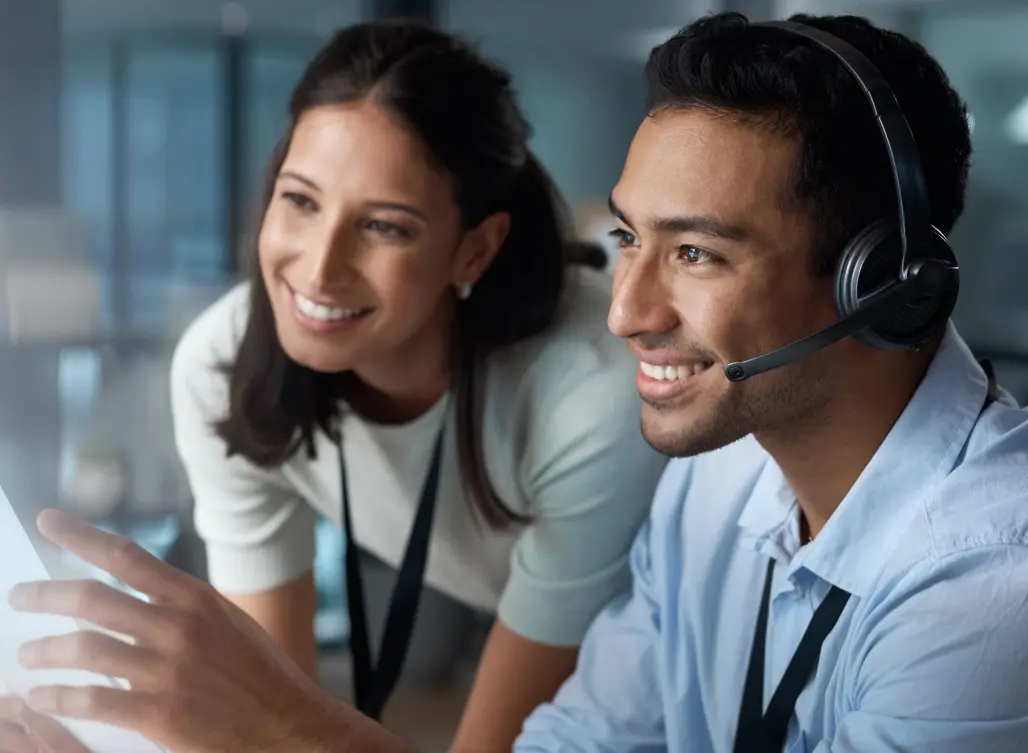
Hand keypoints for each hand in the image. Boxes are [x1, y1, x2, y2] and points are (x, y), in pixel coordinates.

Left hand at [7, 510, 341, 752]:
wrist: (289, 725)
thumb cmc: (261, 675)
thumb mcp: (228, 625)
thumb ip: (180, 611)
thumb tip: (126, 602)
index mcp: (196, 599)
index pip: (127, 556)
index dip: (82, 536)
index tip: (48, 521)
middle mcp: (178, 627)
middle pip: (91, 599)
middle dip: (43, 594)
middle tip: (18, 596)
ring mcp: (167, 671)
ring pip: (83, 650)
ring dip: (43, 652)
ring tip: (27, 656)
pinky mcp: (160, 714)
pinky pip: (92, 700)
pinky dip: (58, 697)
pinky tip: (43, 697)